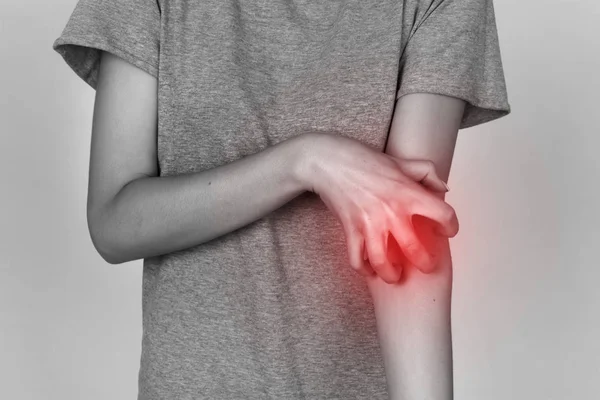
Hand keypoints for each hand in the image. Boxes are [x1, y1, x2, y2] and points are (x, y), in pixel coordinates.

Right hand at [302, 133, 458, 282]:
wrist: (329, 161)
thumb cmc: (364, 159)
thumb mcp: (400, 161)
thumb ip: (426, 173)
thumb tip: (443, 190)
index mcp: (408, 193)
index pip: (443, 214)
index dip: (451, 226)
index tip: (446, 230)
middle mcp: (391, 212)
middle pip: (415, 250)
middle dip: (425, 264)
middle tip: (426, 265)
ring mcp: (369, 224)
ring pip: (383, 263)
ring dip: (391, 275)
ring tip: (396, 276)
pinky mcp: (350, 230)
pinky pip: (357, 259)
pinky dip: (364, 268)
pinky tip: (369, 268)